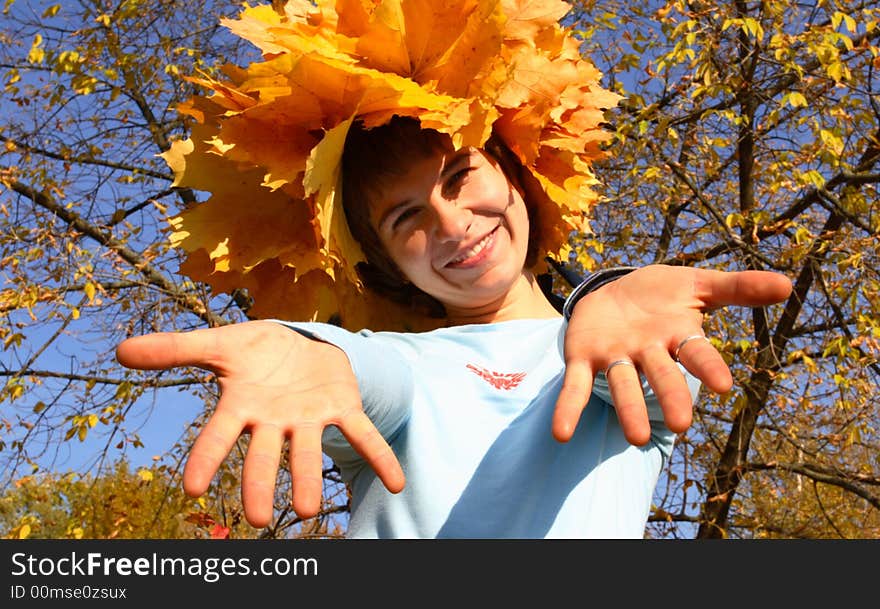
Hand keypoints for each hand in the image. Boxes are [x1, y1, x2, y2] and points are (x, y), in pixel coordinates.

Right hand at [115, 320, 404, 527]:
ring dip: (307, 481)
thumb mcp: (219, 343)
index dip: (206, 459)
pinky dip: (380, 457)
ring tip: (306, 510)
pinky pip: (362, 435)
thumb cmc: (256, 350)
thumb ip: (176, 349)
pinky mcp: (341, 409)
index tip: (193, 489)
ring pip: (308, 454)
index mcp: (242, 406)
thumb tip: (121, 351)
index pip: (218, 436)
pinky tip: (397, 482)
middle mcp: (274, 422)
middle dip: (259, 486)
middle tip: (255, 519)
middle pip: (263, 458)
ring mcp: (308, 419)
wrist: (299, 340)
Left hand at [554, 265, 792, 444]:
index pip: (697, 354)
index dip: (708, 368)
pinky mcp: (584, 359)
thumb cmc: (661, 294)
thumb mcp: (696, 283)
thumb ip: (737, 288)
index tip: (722, 386)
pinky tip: (561, 433)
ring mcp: (616, 358)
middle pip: (661, 376)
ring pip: (623, 386)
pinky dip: (568, 409)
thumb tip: (788, 286)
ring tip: (634, 437)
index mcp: (677, 335)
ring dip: (629, 410)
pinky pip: (575, 387)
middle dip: (670, 397)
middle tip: (680, 424)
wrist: (614, 290)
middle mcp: (648, 353)